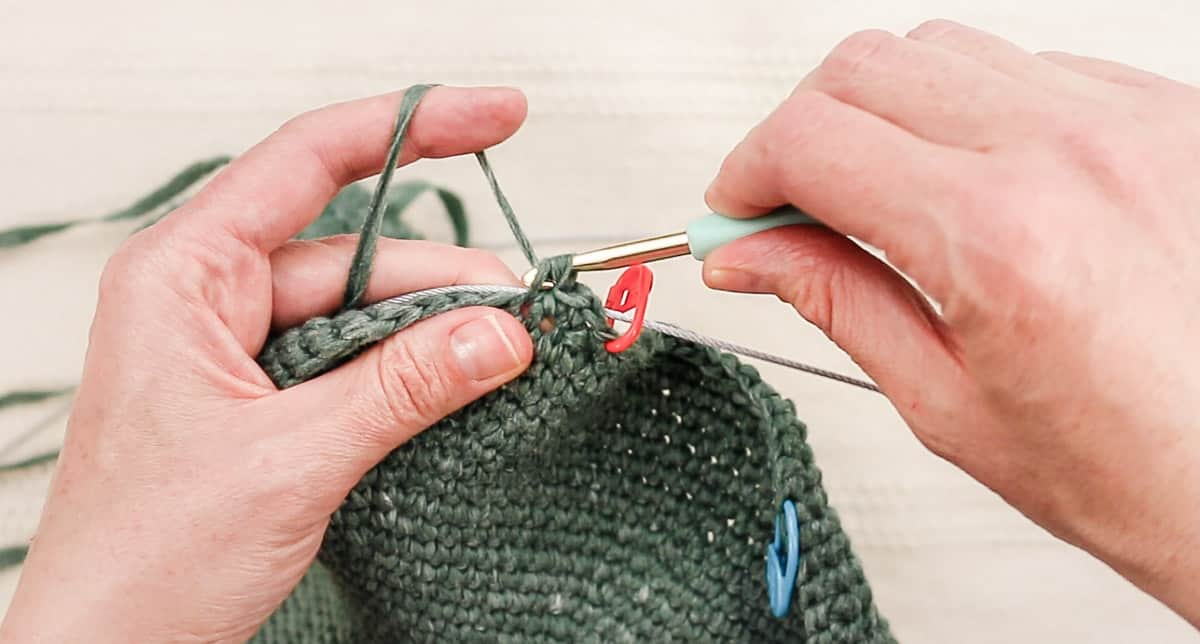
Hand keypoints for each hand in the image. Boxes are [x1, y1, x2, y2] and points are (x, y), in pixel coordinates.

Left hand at [0, 86, 533, 642]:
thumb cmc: (144, 564)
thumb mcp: (290, 462)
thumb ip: (402, 386)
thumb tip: (498, 332)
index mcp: (183, 276)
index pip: (311, 161)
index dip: (415, 128)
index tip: (498, 116)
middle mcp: (209, 298)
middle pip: (357, 251)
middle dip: (447, 278)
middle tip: (525, 315)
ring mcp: (238, 349)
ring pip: (363, 309)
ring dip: (434, 333)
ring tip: (504, 361)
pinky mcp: (264, 398)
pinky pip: (353, 359)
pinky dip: (409, 372)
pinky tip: (457, 389)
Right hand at [702, 20, 1199, 626]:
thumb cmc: (1139, 468)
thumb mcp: (949, 402)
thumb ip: (835, 301)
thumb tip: (752, 254)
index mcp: (997, 238)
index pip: (811, 140)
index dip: (745, 171)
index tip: (735, 209)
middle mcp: (1069, 155)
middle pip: (864, 68)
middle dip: (798, 130)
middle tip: (789, 200)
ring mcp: (1131, 121)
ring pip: (942, 52)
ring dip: (884, 112)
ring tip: (884, 191)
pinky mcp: (1169, 114)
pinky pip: (1031, 70)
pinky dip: (974, 114)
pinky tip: (975, 180)